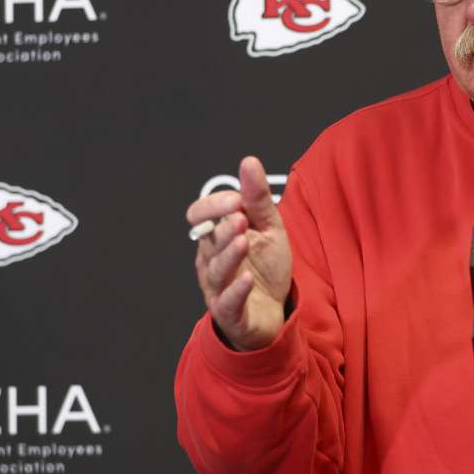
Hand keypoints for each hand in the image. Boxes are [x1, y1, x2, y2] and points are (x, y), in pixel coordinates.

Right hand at [187, 156, 290, 350]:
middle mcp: (211, 260)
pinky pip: (227, 301)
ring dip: (229, 255)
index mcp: (217, 236)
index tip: (236, 199)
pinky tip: (247, 279)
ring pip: (216, 270)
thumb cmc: (265, 267)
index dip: (213, 206)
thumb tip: (249, 162)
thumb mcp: (269, 227)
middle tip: (241, 218)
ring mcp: (217, 287)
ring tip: (243, 241)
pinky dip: (236, 290)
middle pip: (208, 241)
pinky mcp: (230, 311)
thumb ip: (257, 198)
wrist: (274, 311)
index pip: (199, 215)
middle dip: (224, 229)